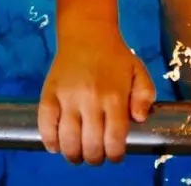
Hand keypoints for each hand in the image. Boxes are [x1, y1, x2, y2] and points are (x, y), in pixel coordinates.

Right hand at [38, 23, 156, 164]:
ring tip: (78, 155)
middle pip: (90, 145)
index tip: (115, 156)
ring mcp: (67, 97)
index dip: (115, 155)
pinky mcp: (49, 93)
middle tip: (97, 156)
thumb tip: (139, 119)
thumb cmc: (115, 56)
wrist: (87, 33)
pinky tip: (56, 146)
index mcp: (114, 96)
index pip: (114, 139)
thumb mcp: (139, 72)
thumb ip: (145, 96)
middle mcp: (90, 99)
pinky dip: (49, 140)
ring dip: (73, 155)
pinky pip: (45, 124)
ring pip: (67, 139)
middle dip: (95, 158)